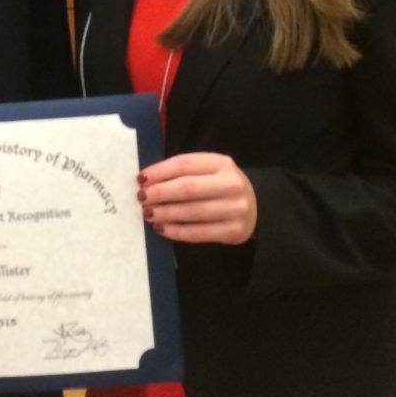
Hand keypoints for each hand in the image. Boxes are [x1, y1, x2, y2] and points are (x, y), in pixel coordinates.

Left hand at [137, 152, 256, 244]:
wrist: (254, 207)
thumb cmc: (219, 185)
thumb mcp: (208, 170)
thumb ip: (183, 172)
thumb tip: (147, 180)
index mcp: (221, 163)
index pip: (185, 164)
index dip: (160, 171)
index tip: (140, 178)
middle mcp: (231, 184)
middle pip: (188, 188)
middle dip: (160, 193)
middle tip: (141, 198)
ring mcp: (235, 209)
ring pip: (192, 212)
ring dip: (165, 213)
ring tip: (148, 213)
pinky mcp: (233, 231)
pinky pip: (199, 233)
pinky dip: (177, 231)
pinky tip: (162, 228)